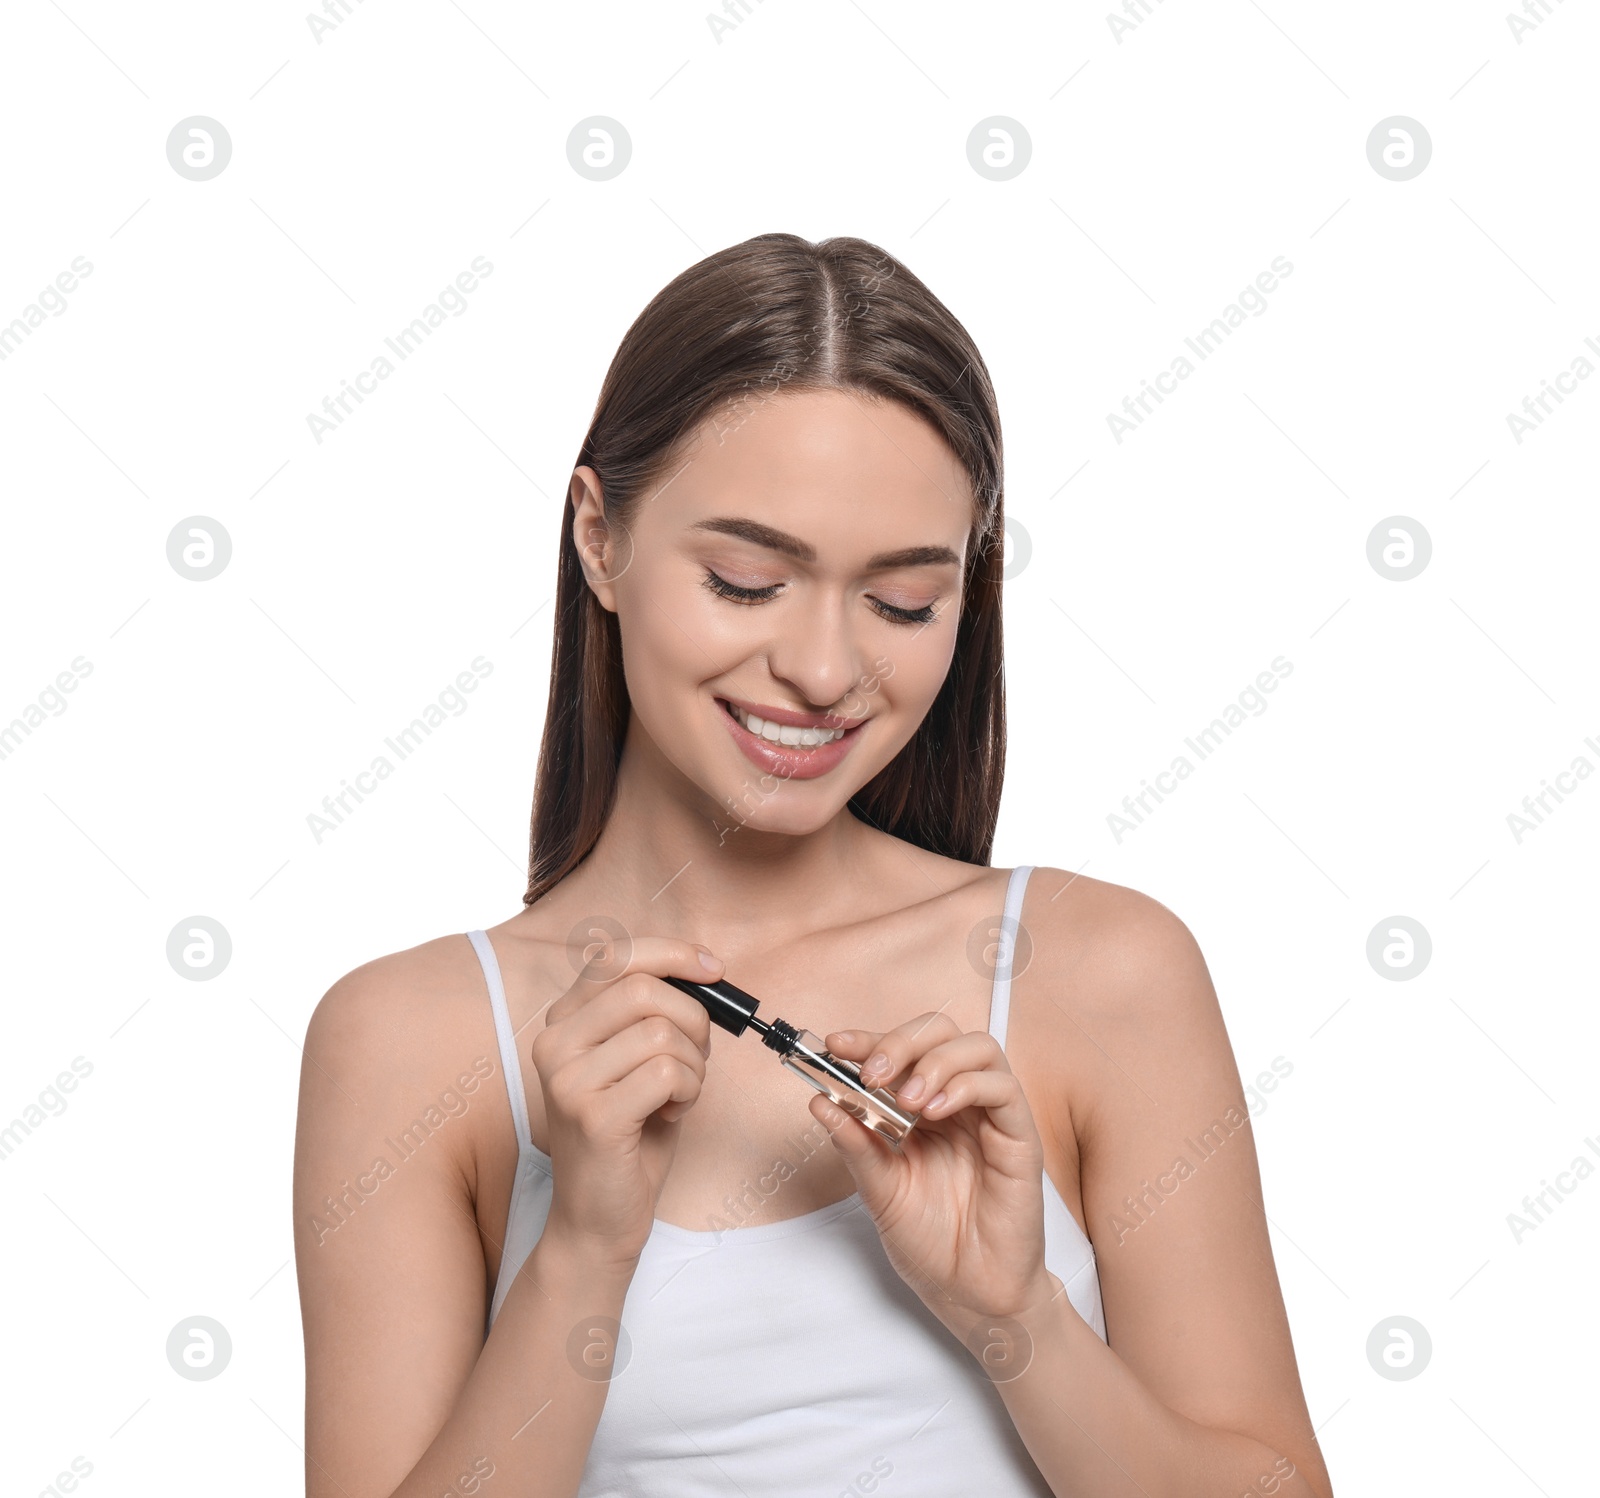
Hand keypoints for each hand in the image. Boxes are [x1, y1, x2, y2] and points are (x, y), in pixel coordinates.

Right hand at [529, 937, 718, 1272]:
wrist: (597, 1219)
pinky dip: (689, 1091)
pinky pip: (668, 1073)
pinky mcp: (594, 1117)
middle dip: (693, 1018)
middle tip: (697, 1056)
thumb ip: (651, 1013)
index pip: (614, 956)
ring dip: (694, 1065)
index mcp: (563, 1023)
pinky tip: (672, 1114)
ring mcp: (569, 1081)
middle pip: (644, 990)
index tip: (711, 968)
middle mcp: (555, 1045)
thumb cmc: (628, 1135)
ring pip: (662, 1033)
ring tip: (680, 1095)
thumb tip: (701, 968)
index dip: (671, 953)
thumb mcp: (635, 1060)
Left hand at [810, 1015, 1055, 1337]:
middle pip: (940, 1033)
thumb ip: (856, 1144)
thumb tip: (821, 1101)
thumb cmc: (932, 1243)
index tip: (835, 1046)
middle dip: (900, 1042)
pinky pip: (1002, 1088)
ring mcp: (991, 1117)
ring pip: (977, 1048)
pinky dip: (964, 1086)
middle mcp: (958, 1103)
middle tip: (871, 1072)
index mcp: (923, 1109)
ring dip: (933, 1061)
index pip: (902, 1052)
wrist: (968, 1294)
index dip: (868, 1040)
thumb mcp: (879, 1190)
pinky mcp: (1020, 1137)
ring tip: (905, 1100)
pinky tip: (934, 1111)